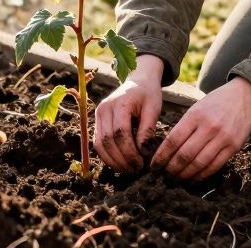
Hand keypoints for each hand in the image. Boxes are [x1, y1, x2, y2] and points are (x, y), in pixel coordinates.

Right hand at [94, 54, 164, 171]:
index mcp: (119, 103)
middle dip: (121, 159)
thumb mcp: (153, 108)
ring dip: (112, 160)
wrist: (138, 80)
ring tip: (128, 169)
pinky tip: (119, 163)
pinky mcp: (97, 120)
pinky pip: (97, 142)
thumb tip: (144, 152)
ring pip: (99, 144)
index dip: (129, 151)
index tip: (141, 163)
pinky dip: (107, 155)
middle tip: (135, 169)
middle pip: (108, 140)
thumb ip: (148, 129)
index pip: (120, 133)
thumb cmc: (148, 94)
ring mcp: (98, 114)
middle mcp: (104, 108)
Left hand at [152, 77, 250, 180]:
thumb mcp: (196, 108)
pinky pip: (214, 166)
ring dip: (185, 174)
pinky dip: (202, 175)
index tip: (154, 165)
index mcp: (195, 115)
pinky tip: (193, 178)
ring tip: (176, 179)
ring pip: (199, 163)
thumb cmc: (215, 103)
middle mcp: (209, 127)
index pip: (173, 140)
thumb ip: (184, 127)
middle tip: (164, 175)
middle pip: (184, 155)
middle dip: (171, 169)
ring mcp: (223, 138)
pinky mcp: (234, 147)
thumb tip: (166, 150)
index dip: (161, 156)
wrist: (244, 97)